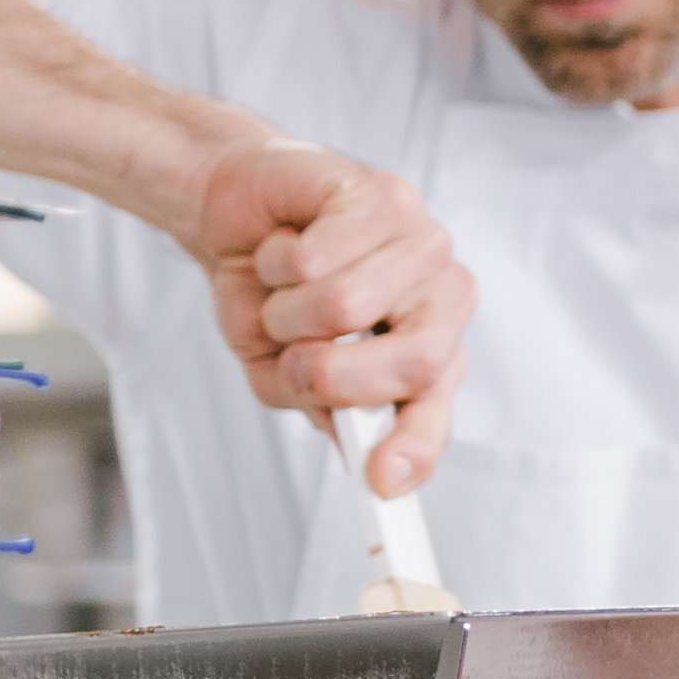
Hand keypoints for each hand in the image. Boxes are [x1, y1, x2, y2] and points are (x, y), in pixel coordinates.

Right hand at [183, 136, 472, 497]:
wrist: (236, 218)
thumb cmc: (271, 295)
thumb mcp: (282, 373)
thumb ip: (322, 407)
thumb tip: (356, 449)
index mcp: (428, 354)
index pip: (435, 410)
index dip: (414, 449)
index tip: (380, 481)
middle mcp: (442, 300)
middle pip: (415, 362)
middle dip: (328, 374)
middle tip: (291, 357)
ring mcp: (422, 244)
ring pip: (346, 307)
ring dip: (286, 311)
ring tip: (284, 291)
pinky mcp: (386, 197)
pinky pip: (315, 257)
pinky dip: (275, 263)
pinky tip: (286, 246)